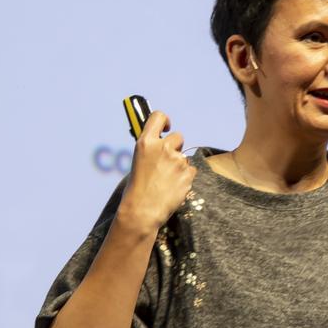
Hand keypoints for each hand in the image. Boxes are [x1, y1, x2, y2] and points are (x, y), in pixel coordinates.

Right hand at [118, 110, 196, 232]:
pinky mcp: (188, 173)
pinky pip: (191, 170)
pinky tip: (173, 187)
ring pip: (185, 157)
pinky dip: (185, 177)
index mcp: (146, 142)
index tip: (167, 128)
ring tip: (166, 181)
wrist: (142, 210)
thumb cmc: (137, 189)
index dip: (165, 121)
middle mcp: (163, 147)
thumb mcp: (138, 161)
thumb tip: (162, 143)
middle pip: (178, 137)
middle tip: (167, 164)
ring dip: (179, 166)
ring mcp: (177, 160)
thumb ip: (151, 149)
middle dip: (176, 147)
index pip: (158, 116)